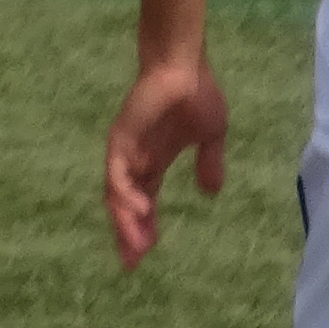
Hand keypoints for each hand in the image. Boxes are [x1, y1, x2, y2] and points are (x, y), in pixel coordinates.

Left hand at [104, 56, 230, 269]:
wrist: (186, 64)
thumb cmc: (196, 92)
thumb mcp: (211, 135)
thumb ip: (209, 163)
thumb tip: (211, 192)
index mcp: (155, 160)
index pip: (144, 201)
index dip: (143, 227)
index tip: (145, 255)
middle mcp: (136, 160)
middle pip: (125, 205)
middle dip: (128, 233)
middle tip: (132, 262)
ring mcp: (126, 150)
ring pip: (117, 194)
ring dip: (125, 221)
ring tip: (135, 246)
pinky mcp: (121, 138)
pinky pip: (118, 173)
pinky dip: (124, 194)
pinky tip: (139, 211)